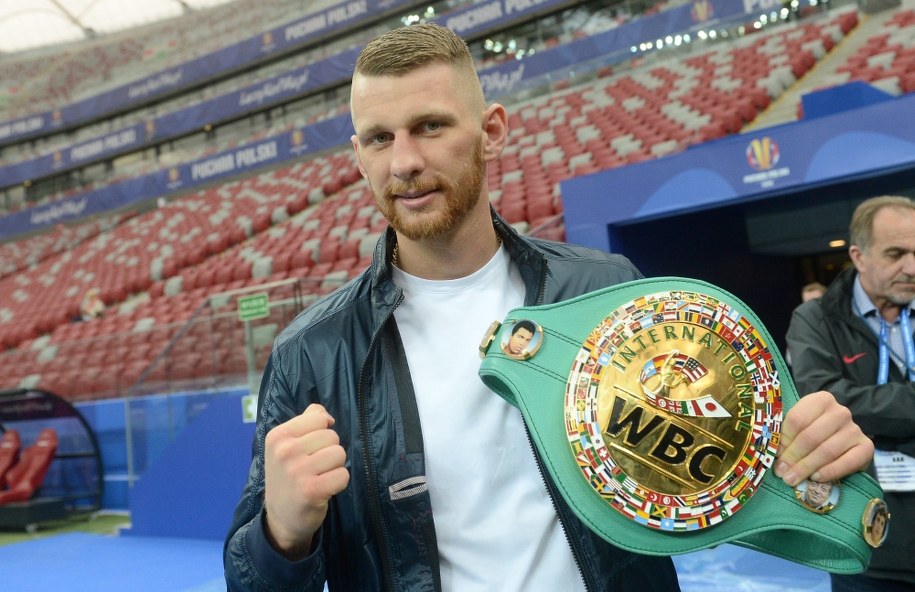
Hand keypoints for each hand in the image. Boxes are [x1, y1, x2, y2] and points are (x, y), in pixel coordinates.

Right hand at [263, 404, 349, 558]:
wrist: (280, 518)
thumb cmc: (288, 477)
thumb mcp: (286, 446)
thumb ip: (305, 422)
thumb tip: (325, 414)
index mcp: (278, 436)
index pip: (319, 418)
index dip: (322, 432)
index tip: (310, 449)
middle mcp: (284, 451)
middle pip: (332, 436)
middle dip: (329, 451)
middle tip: (314, 468)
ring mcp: (297, 471)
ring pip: (339, 453)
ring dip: (335, 467)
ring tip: (319, 477)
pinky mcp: (311, 490)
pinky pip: (343, 475)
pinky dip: (339, 483)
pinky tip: (325, 490)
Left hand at [774, 391, 873, 486]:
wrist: (844, 442)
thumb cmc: (814, 432)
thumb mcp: (799, 428)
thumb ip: (787, 436)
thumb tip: (774, 455)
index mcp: (821, 400)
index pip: (797, 420)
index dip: (784, 440)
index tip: (774, 456)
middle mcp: (840, 412)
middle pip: (811, 436)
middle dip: (793, 457)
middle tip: (781, 473)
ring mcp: (855, 429)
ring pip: (826, 451)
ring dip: (807, 467)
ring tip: (793, 479)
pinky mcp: (866, 447)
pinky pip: (848, 462)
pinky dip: (830, 471)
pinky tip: (816, 478)